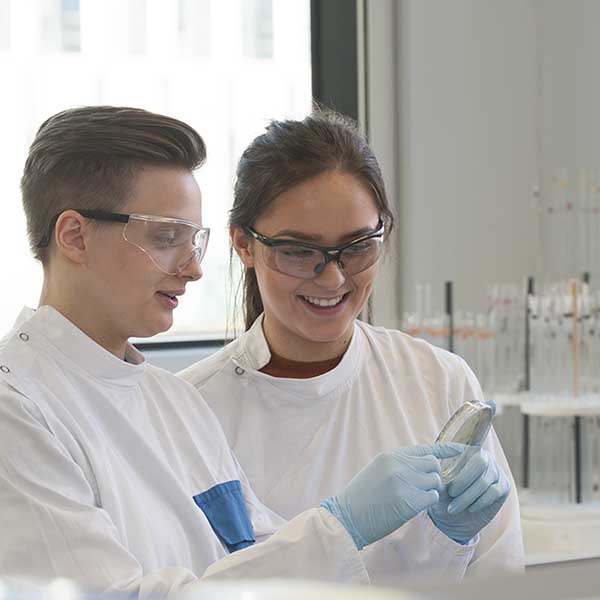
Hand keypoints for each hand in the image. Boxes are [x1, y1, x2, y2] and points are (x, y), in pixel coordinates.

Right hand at [320, 443, 463, 549]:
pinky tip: (414, 507)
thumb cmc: (362, 497)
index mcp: (391, 455)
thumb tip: (426, 465)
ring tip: (415, 498)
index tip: (461, 449)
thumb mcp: (377, 470)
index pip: (426, 449)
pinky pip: (432, 497)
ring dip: (430, 491)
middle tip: (423, 489)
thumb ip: (400, 464)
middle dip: (433, 477)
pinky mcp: (408, 501)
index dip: (446, 449)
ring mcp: (404, 482)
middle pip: (434, 465)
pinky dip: (428, 502)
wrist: (347, 517)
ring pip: (435, 481)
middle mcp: (398, 465)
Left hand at [428, 447, 509, 544]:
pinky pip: (494, 492)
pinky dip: (480, 502)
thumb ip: (439, 477)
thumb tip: (438, 475)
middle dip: (464, 480)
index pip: (464, 448)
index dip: (454, 456)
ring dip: (468, 496)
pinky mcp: (504, 486)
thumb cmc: (443, 496)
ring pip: (484, 481)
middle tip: (451, 493)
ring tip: (454, 507)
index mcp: (466, 450)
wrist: (455, 519)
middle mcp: (483, 456)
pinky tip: (470, 508)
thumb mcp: (438, 486)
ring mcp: (495, 470)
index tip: (442, 476)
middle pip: (479, 462)